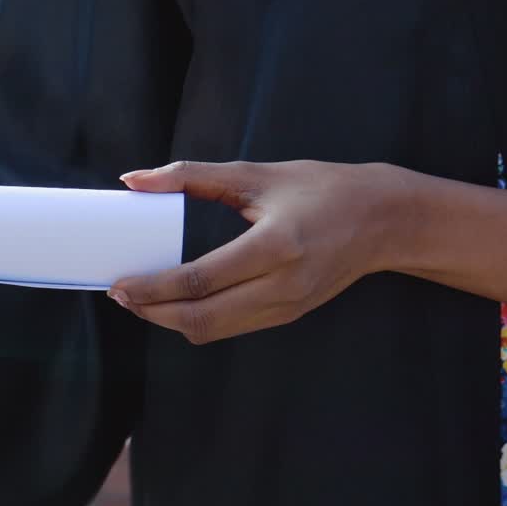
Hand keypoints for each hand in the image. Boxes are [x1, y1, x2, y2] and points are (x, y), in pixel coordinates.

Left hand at [108, 160, 411, 343]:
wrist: (386, 221)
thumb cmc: (322, 189)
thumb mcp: (257, 175)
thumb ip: (192, 176)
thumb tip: (134, 179)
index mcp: (275, 246)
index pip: (199, 281)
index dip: (153, 288)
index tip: (120, 285)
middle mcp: (282, 284)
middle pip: (201, 317)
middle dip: (153, 312)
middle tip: (121, 295)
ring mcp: (287, 306)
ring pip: (214, 331)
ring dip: (171, 321)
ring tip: (141, 300)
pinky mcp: (289, 315)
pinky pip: (232, 328)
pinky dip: (198, 320)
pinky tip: (177, 303)